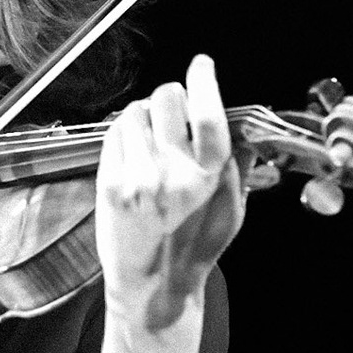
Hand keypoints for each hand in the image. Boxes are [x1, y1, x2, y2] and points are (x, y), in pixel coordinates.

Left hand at [95, 53, 244, 339]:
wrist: (151, 287)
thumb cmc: (196, 248)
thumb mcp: (232, 211)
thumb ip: (237, 166)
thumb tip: (242, 125)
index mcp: (207, 179)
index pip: (208, 115)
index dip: (205, 81)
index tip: (202, 65)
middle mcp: (170, 175)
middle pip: (168, 99)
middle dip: (173, 97)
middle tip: (176, 110)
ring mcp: (135, 178)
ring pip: (136, 111)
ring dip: (146, 115)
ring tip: (153, 140)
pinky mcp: (109, 183)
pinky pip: (115, 133)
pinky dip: (125, 133)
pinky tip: (135, 153)